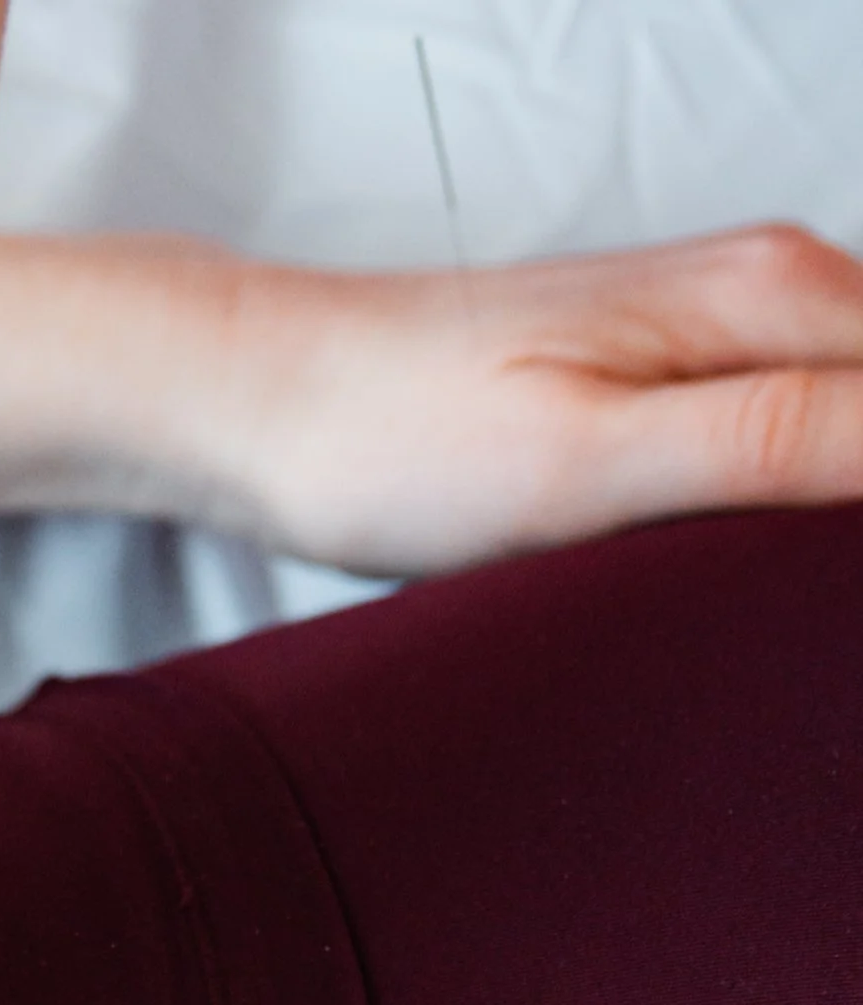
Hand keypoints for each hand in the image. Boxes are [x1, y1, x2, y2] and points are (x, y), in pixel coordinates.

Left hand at [214, 223, 862, 577]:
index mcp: (779, 299)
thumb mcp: (594, 462)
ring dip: (817, 548)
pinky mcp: (667, 395)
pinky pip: (781, 457)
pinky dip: (771, 534)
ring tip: (758, 629)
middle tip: (788, 639)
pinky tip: (724, 596)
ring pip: (843, 450)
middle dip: (846, 551)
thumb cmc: (396, 437)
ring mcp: (720, 343)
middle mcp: (769, 299)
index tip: (829, 614)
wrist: (264, 408)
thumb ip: (777, 444)